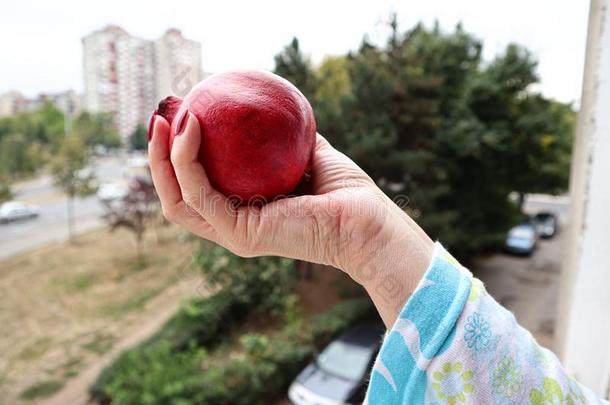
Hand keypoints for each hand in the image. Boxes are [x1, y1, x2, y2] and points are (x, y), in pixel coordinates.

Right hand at [148, 112, 433, 325]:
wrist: (367, 219)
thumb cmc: (344, 191)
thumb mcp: (305, 152)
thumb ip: (282, 135)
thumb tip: (265, 104)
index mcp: (242, 213)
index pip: (195, 189)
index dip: (177, 157)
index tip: (177, 117)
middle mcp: (231, 227)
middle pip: (175, 195)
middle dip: (158, 158)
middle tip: (159, 118)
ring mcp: (232, 234)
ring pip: (176, 198)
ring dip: (161, 158)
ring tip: (163, 119)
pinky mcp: (240, 233)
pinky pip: (200, 192)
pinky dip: (186, 159)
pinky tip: (191, 126)